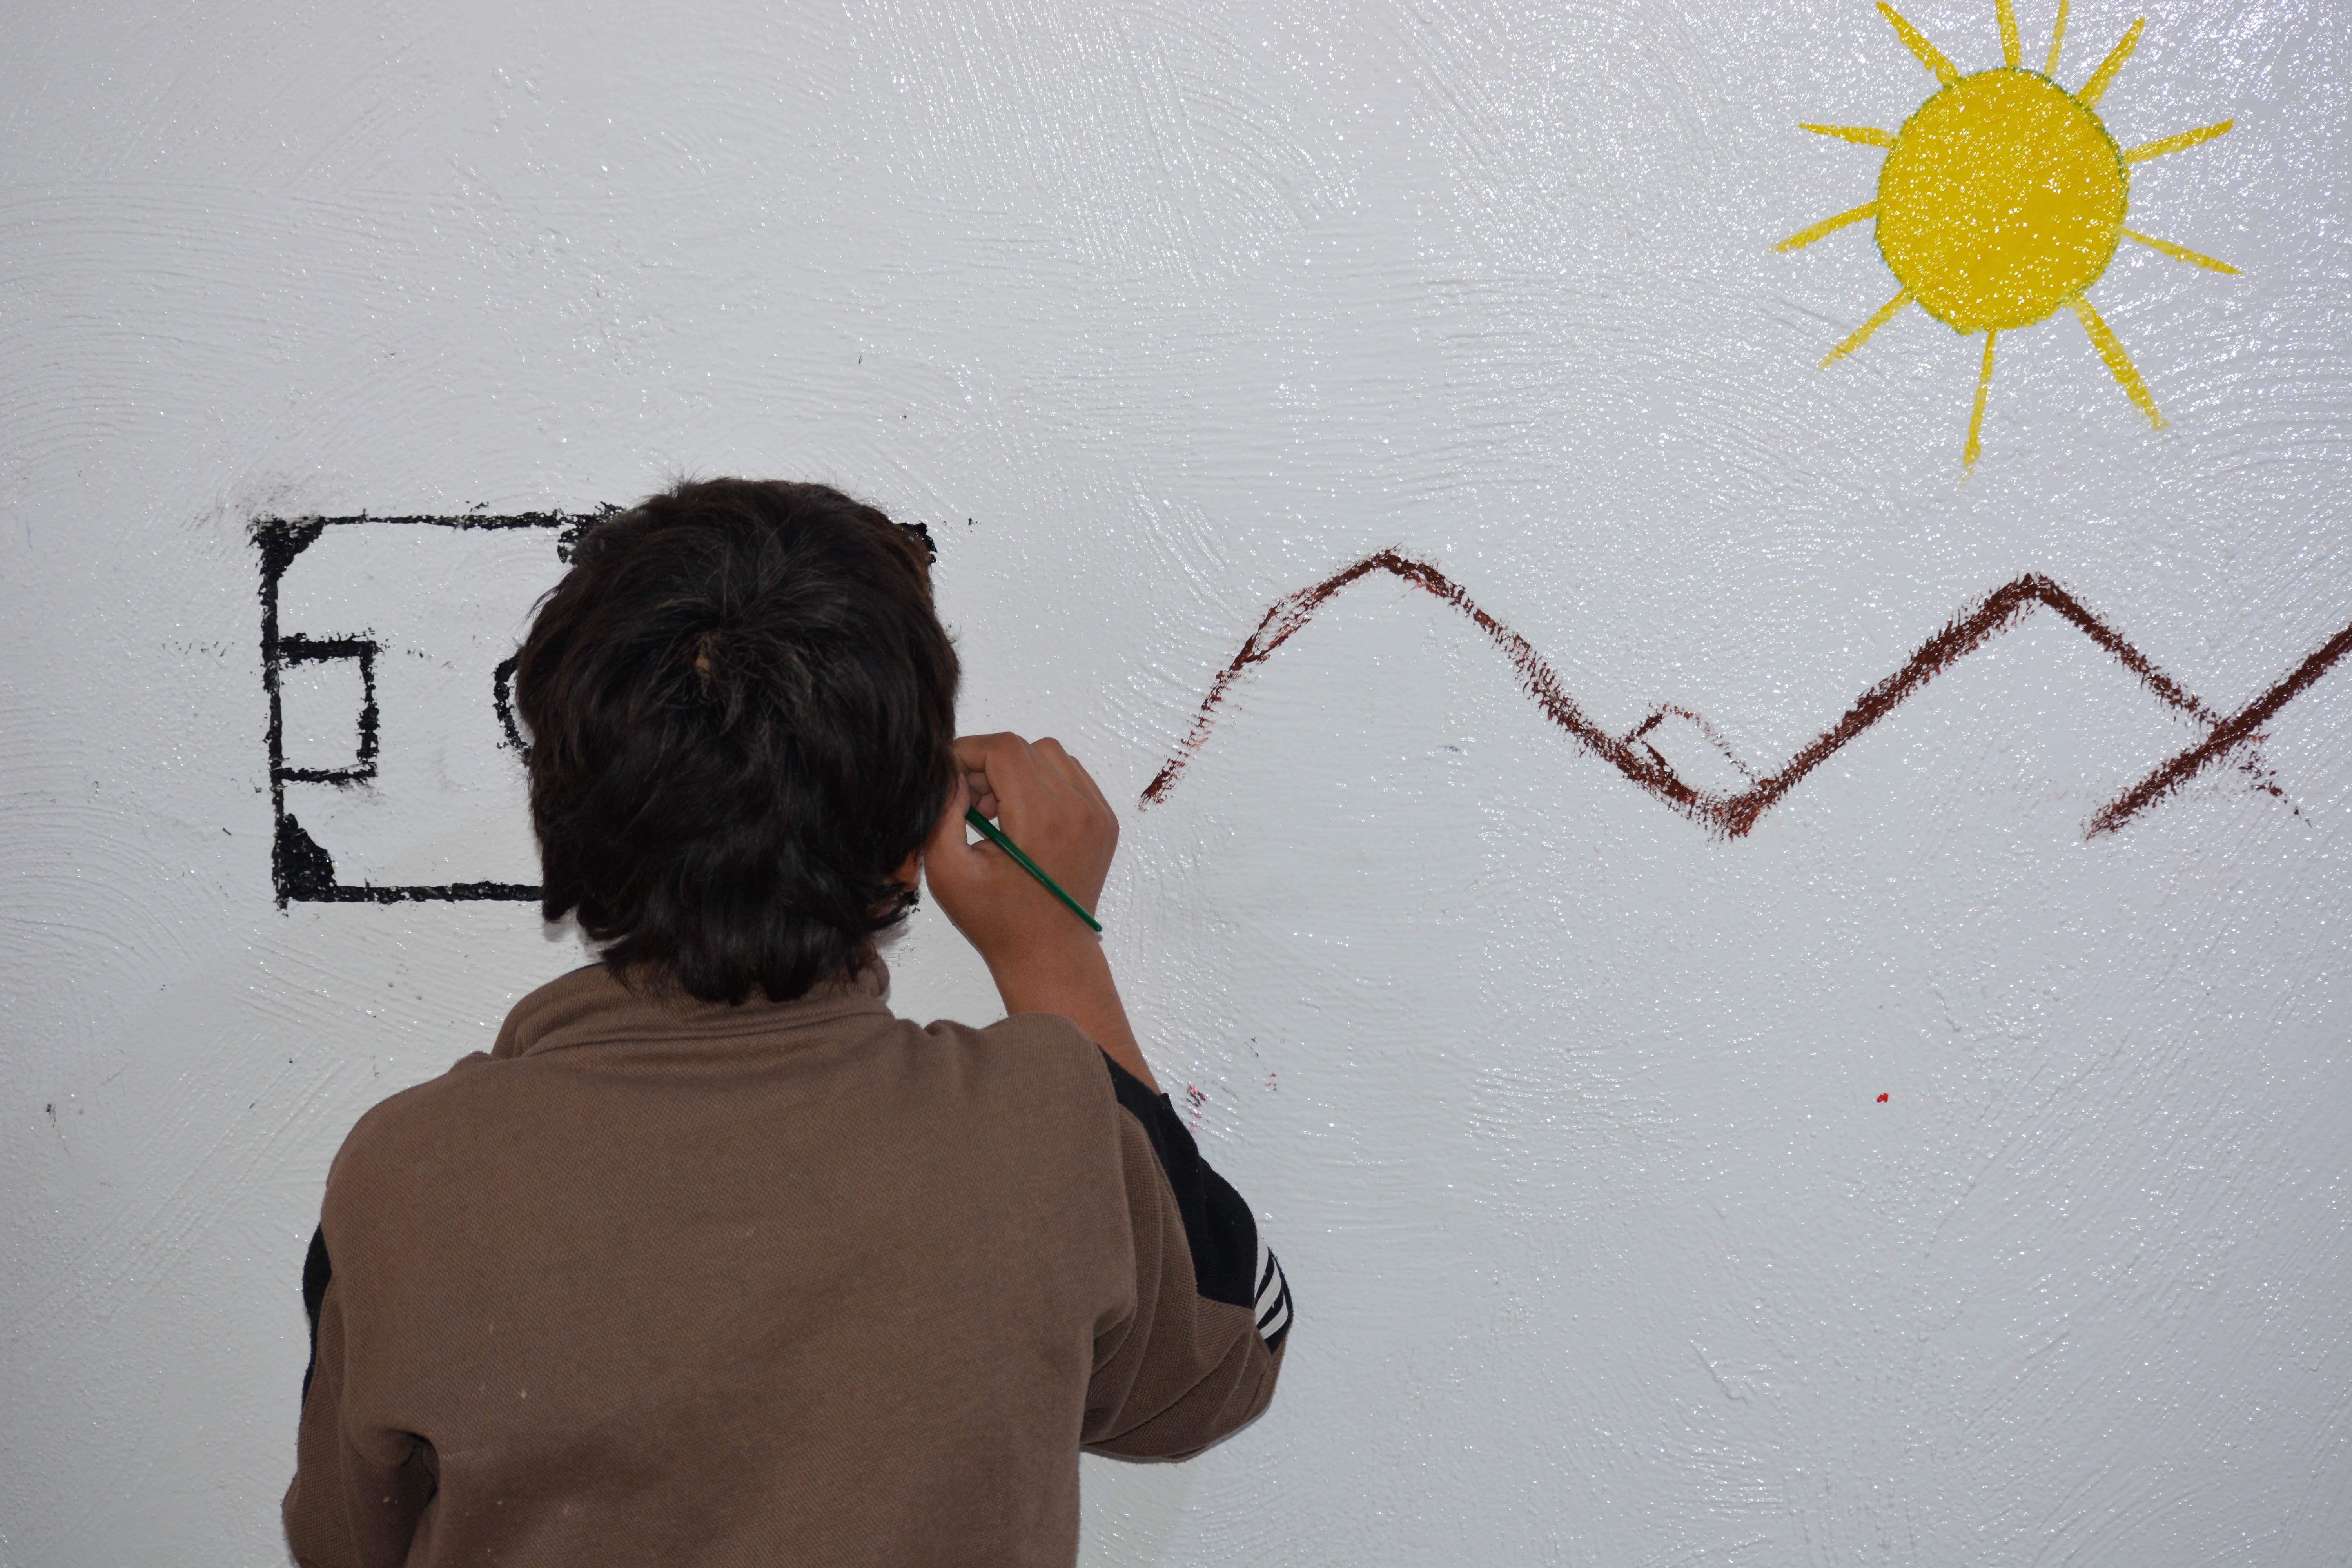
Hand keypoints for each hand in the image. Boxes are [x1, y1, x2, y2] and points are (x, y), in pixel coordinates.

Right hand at [924, 733, 1117, 967]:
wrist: (1049, 953)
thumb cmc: (996, 920)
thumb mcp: (949, 871)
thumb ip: (943, 813)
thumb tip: (951, 773)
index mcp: (1042, 818)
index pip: (1004, 749)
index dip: (968, 752)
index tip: (950, 777)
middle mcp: (1078, 808)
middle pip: (1026, 749)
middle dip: (990, 764)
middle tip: (971, 803)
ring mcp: (1098, 814)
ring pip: (1051, 756)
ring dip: (1018, 771)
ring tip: (998, 812)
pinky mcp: (1106, 822)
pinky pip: (1072, 776)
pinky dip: (1044, 783)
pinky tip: (1025, 817)